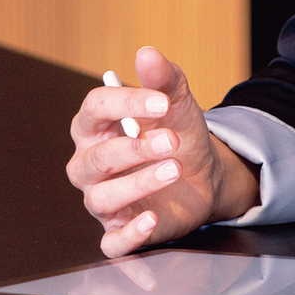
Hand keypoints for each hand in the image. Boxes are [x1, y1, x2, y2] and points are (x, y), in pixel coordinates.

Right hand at [65, 45, 259, 257]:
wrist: (203, 174)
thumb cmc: (178, 133)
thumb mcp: (177, 104)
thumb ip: (163, 79)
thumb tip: (147, 53)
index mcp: (96, 127)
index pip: (94, 109)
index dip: (124, 103)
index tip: (161, 102)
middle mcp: (91, 165)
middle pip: (97, 159)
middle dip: (134, 149)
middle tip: (172, 140)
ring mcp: (103, 199)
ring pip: (103, 198)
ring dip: (138, 184)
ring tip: (174, 168)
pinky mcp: (119, 230)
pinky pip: (112, 241)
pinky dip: (129, 234)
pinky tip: (151, 220)